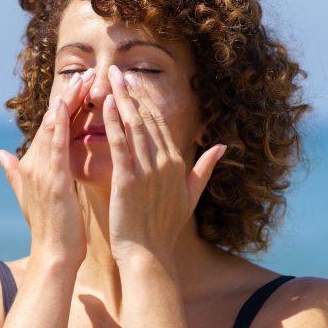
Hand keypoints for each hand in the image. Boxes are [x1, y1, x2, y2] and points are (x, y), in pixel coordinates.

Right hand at [0, 69, 95, 266]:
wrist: (54, 257)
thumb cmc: (51, 231)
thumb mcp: (29, 197)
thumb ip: (13, 172)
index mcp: (34, 166)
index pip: (51, 128)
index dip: (66, 104)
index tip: (80, 84)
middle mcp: (34, 165)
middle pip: (53, 122)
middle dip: (70, 96)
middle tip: (86, 72)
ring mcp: (42, 172)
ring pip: (55, 128)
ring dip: (69, 102)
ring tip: (84, 79)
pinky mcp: (53, 182)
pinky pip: (57, 147)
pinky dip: (61, 124)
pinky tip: (67, 105)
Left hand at [101, 64, 225, 266]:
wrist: (149, 255)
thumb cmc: (164, 230)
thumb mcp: (191, 197)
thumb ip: (204, 169)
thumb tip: (223, 147)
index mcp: (176, 164)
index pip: (160, 123)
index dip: (145, 101)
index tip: (132, 84)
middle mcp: (164, 163)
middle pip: (146, 118)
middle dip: (131, 92)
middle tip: (117, 71)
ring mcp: (146, 171)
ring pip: (133, 126)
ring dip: (120, 99)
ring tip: (108, 79)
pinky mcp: (128, 180)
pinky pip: (119, 145)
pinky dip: (112, 124)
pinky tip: (104, 106)